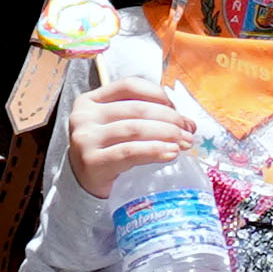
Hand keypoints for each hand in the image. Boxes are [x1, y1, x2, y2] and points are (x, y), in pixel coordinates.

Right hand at [65, 86, 200, 188]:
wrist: (84, 185)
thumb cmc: (107, 151)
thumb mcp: (116, 126)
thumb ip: (140, 116)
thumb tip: (186, 122)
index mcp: (90, 100)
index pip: (129, 86)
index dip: (157, 93)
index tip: (176, 108)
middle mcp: (83, 116)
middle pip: (136, 109)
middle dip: (169, 118)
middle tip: (189, 130)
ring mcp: (85, 139)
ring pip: (135, 129)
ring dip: (166, 134)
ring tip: (184, 143)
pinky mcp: (92, 161)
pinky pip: (130, 152)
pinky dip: (154, 151)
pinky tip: (171, 153)